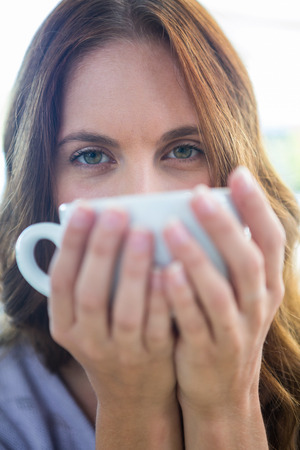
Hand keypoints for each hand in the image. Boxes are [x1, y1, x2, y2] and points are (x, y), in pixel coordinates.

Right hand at [48, 206, 180, 447]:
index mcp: (65, 325)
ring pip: (125, 311)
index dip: (72, 244)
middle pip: (90, 294)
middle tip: (117, 212)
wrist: (133, 391)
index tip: (85, 209)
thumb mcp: (87, 318)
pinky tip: (169, 269)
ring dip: (133, 270)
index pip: (61, 282)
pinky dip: (162, 298)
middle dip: (102, 250)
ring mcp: (122, 353)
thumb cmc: (111, 336)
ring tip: (144, 232)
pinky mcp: (153, 358)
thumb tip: (101, 223)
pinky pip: (158, 327)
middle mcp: (88, 341)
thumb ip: (89, 279)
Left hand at [162, 167, 284, 446]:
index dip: (256, 207)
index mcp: (267, 284)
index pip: (271, 240)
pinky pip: (194, 321)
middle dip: (224, 226)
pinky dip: (180, 297)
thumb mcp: (239, 292)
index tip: (238, 174)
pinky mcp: (208, 351)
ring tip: (171, 227)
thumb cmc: (224, 324)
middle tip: (198, 195)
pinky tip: (163, 272)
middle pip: (246, 260)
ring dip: (196, 258)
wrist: (222, 388)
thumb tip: (209, 208)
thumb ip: (229, 257)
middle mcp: (257, 305)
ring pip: (219, 291)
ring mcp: (235, 330)